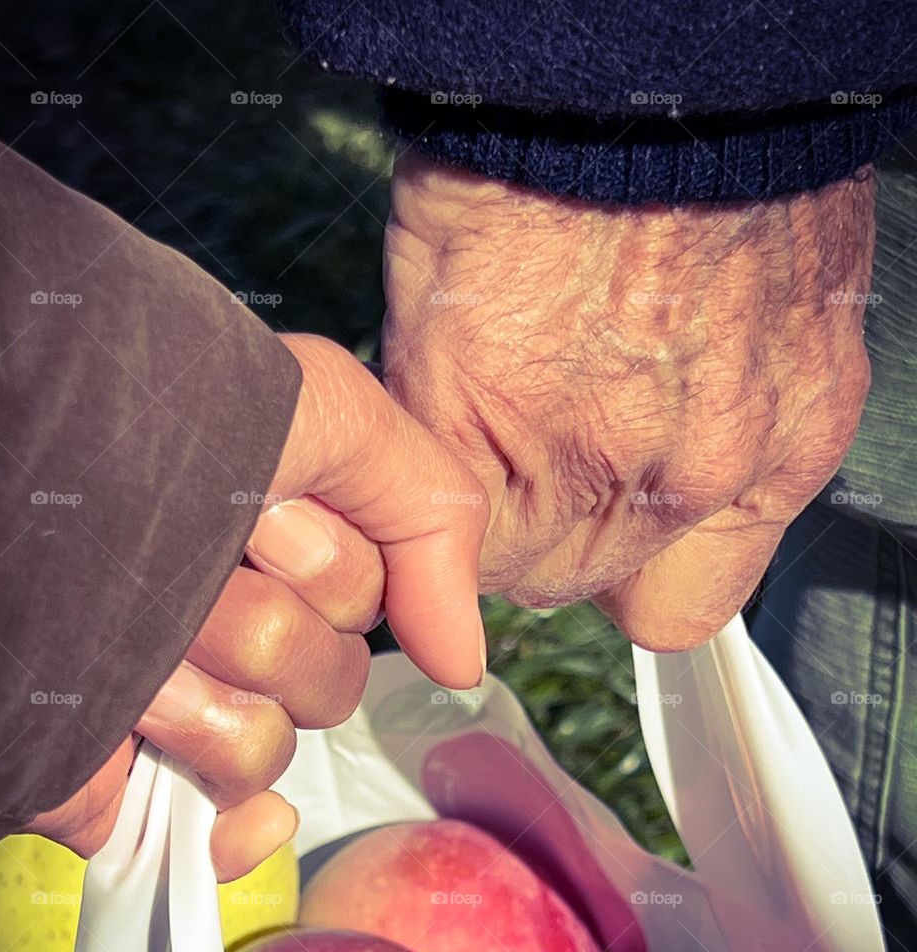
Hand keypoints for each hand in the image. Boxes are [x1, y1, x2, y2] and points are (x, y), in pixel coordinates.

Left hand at [27, 334, 486, 876]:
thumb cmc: (158, 420)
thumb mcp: (325, 412)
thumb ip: (433, 516)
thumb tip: (461, 667)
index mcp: (273, 557)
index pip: (360, 604)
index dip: (317, 559)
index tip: (253, 506)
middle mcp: (230, 633)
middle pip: (320, 683)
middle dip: (254, 620)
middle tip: (181, 567)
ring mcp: (172, 712)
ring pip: (257, 752)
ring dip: (189, 690)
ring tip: (120, 637)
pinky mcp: (113, 783)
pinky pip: (210, 842)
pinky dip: (215, 830)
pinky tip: (176, 780)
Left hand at [383, 152, 874, 648]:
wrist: (655, 69)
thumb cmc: (530, 154)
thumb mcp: (429, 307)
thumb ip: (444, 434)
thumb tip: (446, 491)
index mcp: (537, 445)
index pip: (489, 577)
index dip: (473, 537)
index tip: (476, 502)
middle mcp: (653, 473)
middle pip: (573, 588)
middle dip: (545, 544)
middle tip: (540, 472)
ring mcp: (747, 451)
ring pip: (666, 591)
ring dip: (629, 543)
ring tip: (616, 456)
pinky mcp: (813, 421)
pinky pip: (747, 535)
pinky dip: (709, 507)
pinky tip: (682, 433)